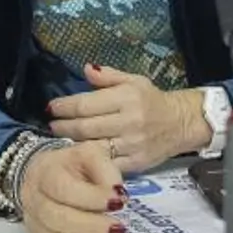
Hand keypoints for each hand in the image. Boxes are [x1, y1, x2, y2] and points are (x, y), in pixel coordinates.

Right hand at [19, 142, 125, 232]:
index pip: (63, 188)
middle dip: (92, 226)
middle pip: (57, 218)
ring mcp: (33, 222)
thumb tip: (119, 195)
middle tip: (120, 228)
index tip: (119, 202)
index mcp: (46, 171)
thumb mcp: (93, 154)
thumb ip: (107, 171)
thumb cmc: (74, 165)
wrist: (49, 174)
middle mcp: (34, 197)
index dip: (92, 199)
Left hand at [47, 64, 208, 172]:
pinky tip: (80, 155)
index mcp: (127, 98)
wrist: (181, 123)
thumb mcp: (134, 81)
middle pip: (85, 127)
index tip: (52, 108)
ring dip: (72, 144)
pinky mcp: (135, 163)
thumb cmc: (152, 100)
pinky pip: (106, 164)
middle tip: (51, 125)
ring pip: (93, 147)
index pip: (86, 104)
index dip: (65, 107)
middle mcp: (129, 121)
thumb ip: (108, 76)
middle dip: (63, 126)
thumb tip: (85, 69)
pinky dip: (90, 160)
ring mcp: (132, 145)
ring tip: (60, 140)